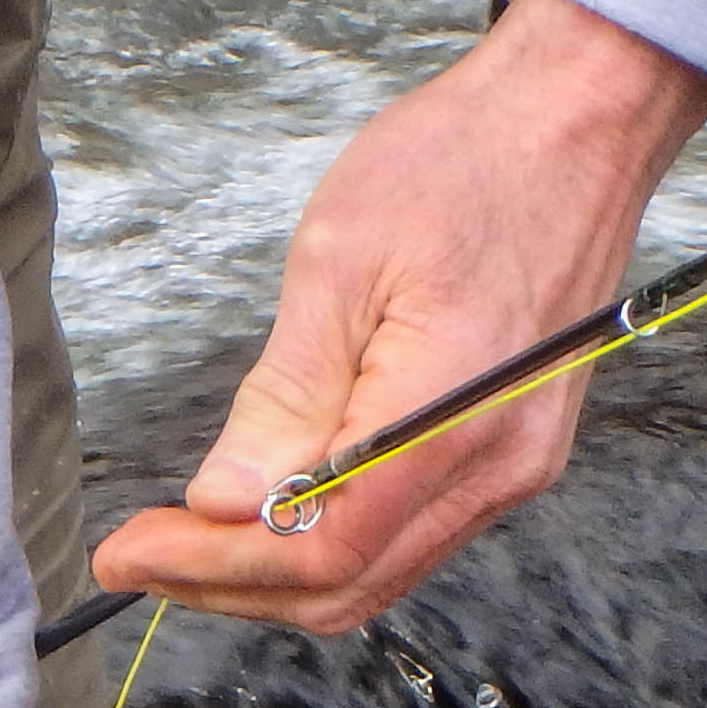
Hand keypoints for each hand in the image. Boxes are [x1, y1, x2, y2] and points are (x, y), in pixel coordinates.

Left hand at [92, 0, 706, 634]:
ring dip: (277, 572)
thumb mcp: (339, 263)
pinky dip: (333, 541)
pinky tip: (275, 507)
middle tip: (143, 553)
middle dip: (232, 585)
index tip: (130, 551)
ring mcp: (515, 466)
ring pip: (379, 574)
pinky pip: (411, 534)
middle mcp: (498, 464)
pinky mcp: (513, 451)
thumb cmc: (466, 162)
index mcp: (453, 415)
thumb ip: (285, 400)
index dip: (214, 565)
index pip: (322, 547)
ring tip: (192, 537)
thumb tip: (224, 501)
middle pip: (348, 586)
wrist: (576, 121)